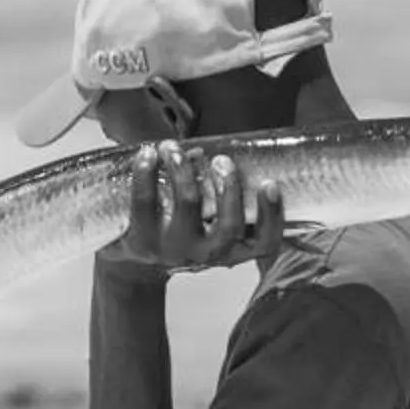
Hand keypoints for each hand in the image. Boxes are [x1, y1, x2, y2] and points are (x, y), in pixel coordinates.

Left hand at [97, 142, 285, 277]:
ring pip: (188, 205)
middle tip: (221, 161)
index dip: (272, 216)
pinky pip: (145, 202)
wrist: (137, 262)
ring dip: (183, 168)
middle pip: (228, 227)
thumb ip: (227, 198)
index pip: (264, 243)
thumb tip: (227, 151)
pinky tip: (147, 155)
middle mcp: (207, 254)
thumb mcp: (211, 225)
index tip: (270, 184)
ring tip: (171, 147)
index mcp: (233, 249)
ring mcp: (175, 249)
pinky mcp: (143, 241)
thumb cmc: (183, 232)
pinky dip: (145, 173)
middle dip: (229, 188)